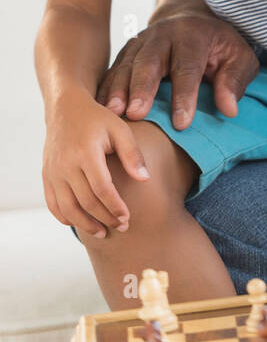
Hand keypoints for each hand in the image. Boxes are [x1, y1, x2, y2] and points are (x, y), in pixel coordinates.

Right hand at [42, 90, 151, 238]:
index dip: (115, 207)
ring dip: (85, 224)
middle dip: (105, 218)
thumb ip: (132, 154)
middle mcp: (65, 164)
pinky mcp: (46, 175)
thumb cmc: (98, 119)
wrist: (65, 109)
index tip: (127, 218)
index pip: (102, 188)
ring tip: (103, 232)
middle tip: (122, 227)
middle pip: (85, 202)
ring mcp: (53, 171)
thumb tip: (144, 179)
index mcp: (86, 152)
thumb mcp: (120, 129)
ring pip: (67, 208)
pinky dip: (65, 217)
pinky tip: (79, 223)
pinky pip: (53, 204)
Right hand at [96, 13, 258, 129]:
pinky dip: (105, 90)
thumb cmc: (218, 46)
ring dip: (118, 90)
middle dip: (142, 88)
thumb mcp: (239, 57)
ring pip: (126, 65)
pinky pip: (113, 71)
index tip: (182, 123)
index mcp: (193, 35)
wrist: (190, 19)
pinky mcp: (126, 53)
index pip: (188, 66)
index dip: (185, 95)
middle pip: (150, 62)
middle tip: (136, 114)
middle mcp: (163, 35)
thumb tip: (229, 109)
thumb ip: (235, 79)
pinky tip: (100, 112)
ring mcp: (141, 42)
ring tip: (112, 114)